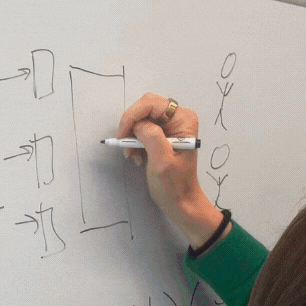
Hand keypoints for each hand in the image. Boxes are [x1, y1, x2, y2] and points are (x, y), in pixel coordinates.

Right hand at [116, 93, 226, 248]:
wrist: (181, 202)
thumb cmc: (175, 185)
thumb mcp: (162, 161)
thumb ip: (151, 137)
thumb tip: (138, 124)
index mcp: (183, 119)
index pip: (151, 103)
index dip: (132, 117)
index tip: (122, 137)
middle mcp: (178, 117)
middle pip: (145, 108)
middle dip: (131, 126)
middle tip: (126, 147)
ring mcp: (171, 125)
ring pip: (141, 118)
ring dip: (132, 136)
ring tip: (133, 156)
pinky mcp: (163, 134)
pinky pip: (142, 129)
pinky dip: (135, 141)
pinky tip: (138, 156)